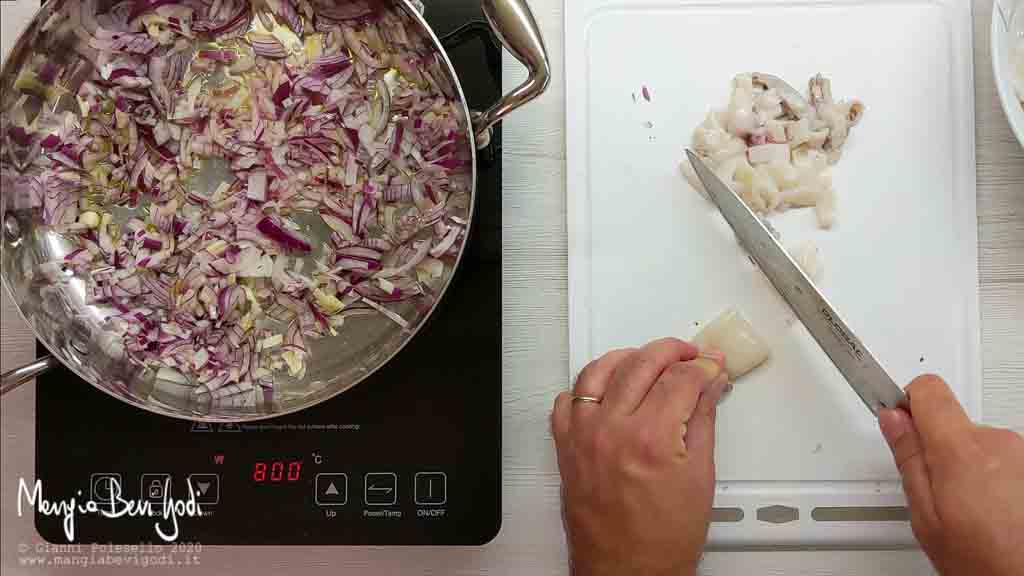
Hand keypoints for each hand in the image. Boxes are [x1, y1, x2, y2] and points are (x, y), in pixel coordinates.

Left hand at [551, 338, 729, 575]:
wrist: (626, 573)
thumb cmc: (662, 540)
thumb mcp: (700, 477)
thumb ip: (703, 420)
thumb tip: (709, 385)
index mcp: (650, 439)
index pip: (681, 379)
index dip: (703, 366)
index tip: (712, 366)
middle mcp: (611, 431)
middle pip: (641, 364)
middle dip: (670, 351)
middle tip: (688, 355)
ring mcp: (583, 437)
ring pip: (598, 371)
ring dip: (626, 358)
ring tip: (648, 360)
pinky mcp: (566, 448)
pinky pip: (567, 401)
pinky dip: (586, 386)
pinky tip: (605, 387)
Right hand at [879, 375, 1023, 575]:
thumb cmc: (986, 560)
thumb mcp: (927, 516)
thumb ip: (908, 459)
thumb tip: (893, 420)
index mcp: (961, 450)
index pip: (928, 391)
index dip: (907, 403)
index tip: (898, 418)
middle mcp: (999, 443)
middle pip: (953, 422)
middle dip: (938, 447)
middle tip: (936, 488)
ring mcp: (1023, 453)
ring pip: (979, 442)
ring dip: (970, 466)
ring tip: (970, 507)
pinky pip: (1005, 459)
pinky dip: (995, 478)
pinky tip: (992, 509)